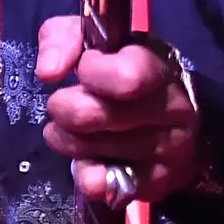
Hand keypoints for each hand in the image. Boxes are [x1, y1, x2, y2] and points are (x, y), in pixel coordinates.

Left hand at [38, 16, 201, 203]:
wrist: (175, 120)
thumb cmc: (125, 71)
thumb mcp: (95, 37)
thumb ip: (65, 37)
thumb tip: (49, 72)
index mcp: (161, 68)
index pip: (126, 77)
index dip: (91, 72)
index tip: (85, 69)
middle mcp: (174, 110)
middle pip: (93, 116)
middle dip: (63, 108)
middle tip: (62, 105)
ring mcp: (169, 151)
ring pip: (88, 150)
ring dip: (65, 139)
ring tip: (71, 131)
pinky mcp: (156, 184)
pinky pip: (103, 186)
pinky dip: (84, 174)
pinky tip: (86, 162)